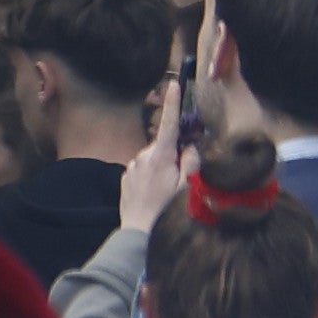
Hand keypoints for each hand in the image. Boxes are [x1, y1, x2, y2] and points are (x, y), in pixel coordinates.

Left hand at [115, 79, 187, 243]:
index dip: (172, 103)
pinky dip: (150, 178)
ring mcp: (132, 167)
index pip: (168, 124)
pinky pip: (142, 172)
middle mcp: (142, 156)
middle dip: (173, 155)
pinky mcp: (126, 178)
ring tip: (165, 193)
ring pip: (153, 160)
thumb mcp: (187, 187)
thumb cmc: (167, 211)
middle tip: (180, 178)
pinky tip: (153, 196)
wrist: (138, 233)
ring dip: (161, 169)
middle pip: (163, 147)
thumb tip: (190, 147)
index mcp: (160, 156)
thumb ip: (191, 163)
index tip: (173, 84)